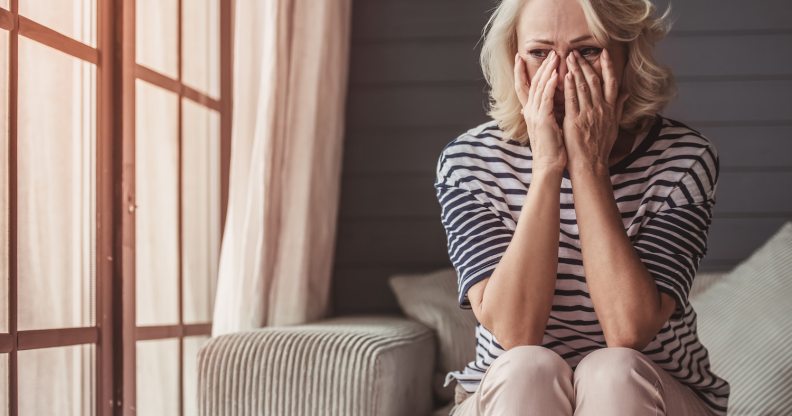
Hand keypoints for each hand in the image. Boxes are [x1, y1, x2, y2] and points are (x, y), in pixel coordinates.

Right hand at [514, 50, 566, 173]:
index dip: (520, 72)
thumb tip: (548, 105)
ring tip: (555, 57)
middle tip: (548, 52)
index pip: (523, 88)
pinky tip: (556, 74)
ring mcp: (535, 115)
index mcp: (529, 113)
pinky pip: (546, 98)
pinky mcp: (543, 120)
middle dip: (540, 66)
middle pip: (532, 83)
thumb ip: (545, 113)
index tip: (520, 58)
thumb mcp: (546, 127)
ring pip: (539, 87)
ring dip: (547, 71)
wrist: (548, 165)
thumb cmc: (551, 149)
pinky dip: (550, 85)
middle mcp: (529, 112)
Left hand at [562, 48, 628, 171]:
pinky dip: (568, 87)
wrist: (591, 165)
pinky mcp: (575, 121)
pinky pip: (572, 100)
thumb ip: (618, 107)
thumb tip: (626, 93)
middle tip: (576, 52)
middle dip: (585, 64)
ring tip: (568, 58)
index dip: (607, 66)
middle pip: (594, 81)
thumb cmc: (600, 146)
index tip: (603, 53)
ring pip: (582, 87)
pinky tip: (565, 76)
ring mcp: (588, 114)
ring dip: (575, 70)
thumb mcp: (614, 125)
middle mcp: (601, 109)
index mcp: (610, 109)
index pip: (611, 82)